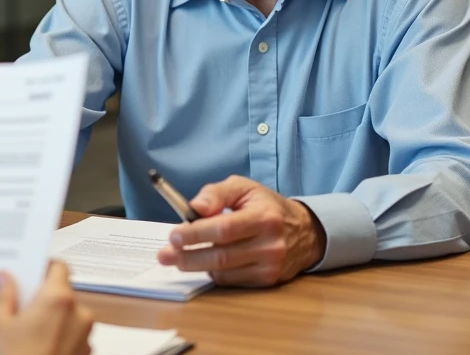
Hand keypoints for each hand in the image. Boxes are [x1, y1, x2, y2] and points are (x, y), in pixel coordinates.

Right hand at [0, 261, 93, 354]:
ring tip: (20, 336)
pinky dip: (55, 340)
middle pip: (61, 294)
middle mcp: (79, 315)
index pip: (57, 267)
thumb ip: (2, 296)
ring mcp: (85, 339)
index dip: (40, 268)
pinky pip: (70, 339)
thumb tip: (5, 278)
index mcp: (59, 299)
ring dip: (49, 321)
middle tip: (14, 308)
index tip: (24, 274)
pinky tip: (32, 350)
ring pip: (66, 318)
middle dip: (40, 299)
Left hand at [156, 175, 325, 286]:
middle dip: (188, 256)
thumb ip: (216, 193)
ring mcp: (270, 266)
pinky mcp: (267, 281)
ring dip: (195, 266)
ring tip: (177, 259)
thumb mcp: (243, 188)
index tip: (173, 236)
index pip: (224, 229)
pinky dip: (213, 273)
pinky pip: (231, 281)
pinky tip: (204, 262)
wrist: (304, 231)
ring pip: (223, 272)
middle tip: (165, 255)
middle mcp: (270, 244)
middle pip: (220, 256)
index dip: (196, 234)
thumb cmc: (266, 206)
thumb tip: (194, 208)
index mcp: (263, 217)